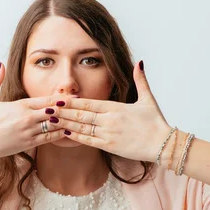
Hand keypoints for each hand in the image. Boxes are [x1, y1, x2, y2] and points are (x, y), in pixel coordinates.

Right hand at [0, 62, 72, 161]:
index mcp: (20, 105)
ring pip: (54, 125)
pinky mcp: (27, 143)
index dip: (61, 99)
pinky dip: (59, 135)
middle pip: (54, 111)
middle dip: (67, 110)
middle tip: (82, 108)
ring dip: (66, 122)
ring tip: (79, 121)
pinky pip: (48, 139)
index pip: (46, 100)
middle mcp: (27, 117)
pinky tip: (68, 133)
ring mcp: (28, 131)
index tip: (72, 96)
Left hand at [48, 61, 172, 162]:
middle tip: (46, 108)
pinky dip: (75, 137)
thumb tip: (139, 62)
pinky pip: (89, 141)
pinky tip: (64, 133)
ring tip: (50, 119)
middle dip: (63, 111)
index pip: (89, 103)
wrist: (163, 144)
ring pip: (81, 128)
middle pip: (81, 115)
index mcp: (116, 107)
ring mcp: (108, 134)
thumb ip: (140, 80)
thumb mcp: (148, 98)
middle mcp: (109, 120)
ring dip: (65, 123)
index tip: (58, 98)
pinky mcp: (110, 146)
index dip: (72, 101)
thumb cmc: (156, 122)